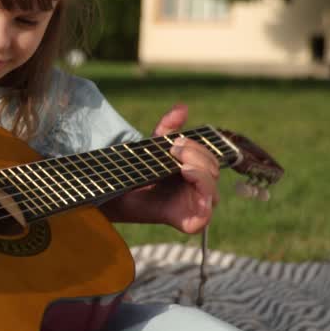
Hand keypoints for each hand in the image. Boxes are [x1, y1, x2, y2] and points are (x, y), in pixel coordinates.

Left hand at [151, 104, 219, 233]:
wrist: (116, 195)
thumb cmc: (138, 173)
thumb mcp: (153, 147)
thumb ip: (167, 128)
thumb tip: (182, 107)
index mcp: (196, 173)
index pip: (210, 159)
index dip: (198, 148)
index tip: (175, 141)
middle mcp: (200, 191)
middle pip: (213, 171)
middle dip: (196, 157)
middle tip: (173, 150)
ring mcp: (197, 207)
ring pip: (213, 191)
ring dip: (200, 174)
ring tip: (181, 166)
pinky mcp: (190, 223)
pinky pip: (205, 216)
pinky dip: (203, 200)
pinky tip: (191, 183)